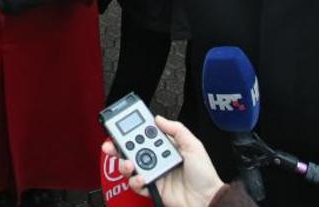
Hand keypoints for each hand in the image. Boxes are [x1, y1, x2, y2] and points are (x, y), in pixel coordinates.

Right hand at [101, 116, 224, 206]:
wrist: (207, 199)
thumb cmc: (204, 174)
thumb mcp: (193, 145)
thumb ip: (176, 129)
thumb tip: (158, 119)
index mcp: (165, 146)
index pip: (144, 135)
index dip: (132, 130)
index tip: (121, 126)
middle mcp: (157, 159)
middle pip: (132, 150)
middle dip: (118, 146)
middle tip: (111, 145)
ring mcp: (153, 174)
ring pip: (130, 167)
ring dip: (125, 164)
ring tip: (128, 163)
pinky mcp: (152, 188)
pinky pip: (137, 184)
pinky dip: (135, 181)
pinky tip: (141, 178)